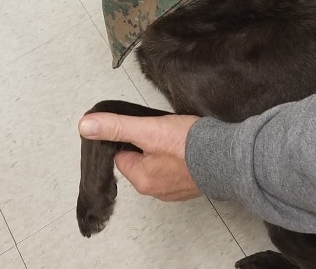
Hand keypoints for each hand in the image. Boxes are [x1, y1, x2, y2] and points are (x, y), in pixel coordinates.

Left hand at [78, 112, 202, 200]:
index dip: (128, 138)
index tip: (142, 128)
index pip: (120, 156)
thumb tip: (85, 126)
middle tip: (161, 131)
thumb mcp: (147, 130)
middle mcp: (156, 190)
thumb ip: (116, 127)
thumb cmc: (189, 145)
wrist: (229, 155)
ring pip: (157, 162)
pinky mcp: (191, 182)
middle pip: (138, 159)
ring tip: (175, 136)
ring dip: (162, 148)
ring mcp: (175, 188)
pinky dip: (178, 155)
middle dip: (147, 143)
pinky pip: (175, 166)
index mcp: (142, 180)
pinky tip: (187, 145)